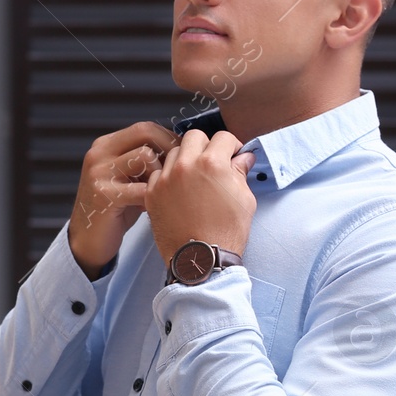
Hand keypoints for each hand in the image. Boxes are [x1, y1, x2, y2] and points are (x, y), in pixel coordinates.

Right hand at [69, 122, 179, 278]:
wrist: (88, 240)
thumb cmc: (115, 209)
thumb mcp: (128, 178)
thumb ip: (146, 162)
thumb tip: (183, 150)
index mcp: (105, 145)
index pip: (145, 128)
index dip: (170, 138)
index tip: (184, 156)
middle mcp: (99, 154)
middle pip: (145, 132)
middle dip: (170, 148)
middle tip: (182, 170)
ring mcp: (98, 173)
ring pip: (145, 156)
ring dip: (161, 174)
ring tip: (161, 192)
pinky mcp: (103, 195)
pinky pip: (141, 188)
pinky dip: (154, 197)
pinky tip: (154, 208)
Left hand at [144, 130, 256, 267]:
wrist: (200, 258)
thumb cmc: (226, 232)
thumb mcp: (244, 199)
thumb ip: (241, 172)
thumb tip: (243, 157)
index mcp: (212, 163)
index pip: (223, 137)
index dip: (232, 146)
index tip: (233, 156)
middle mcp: (185, 165)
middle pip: (194, 137)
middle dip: (206, 145)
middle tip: (212, 161)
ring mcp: (165, 178)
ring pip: (173, 152)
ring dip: (185, 159)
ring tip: (194, 177)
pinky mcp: (151, 192)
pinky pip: (158, 172)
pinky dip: (168, 176)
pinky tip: (178, 190)